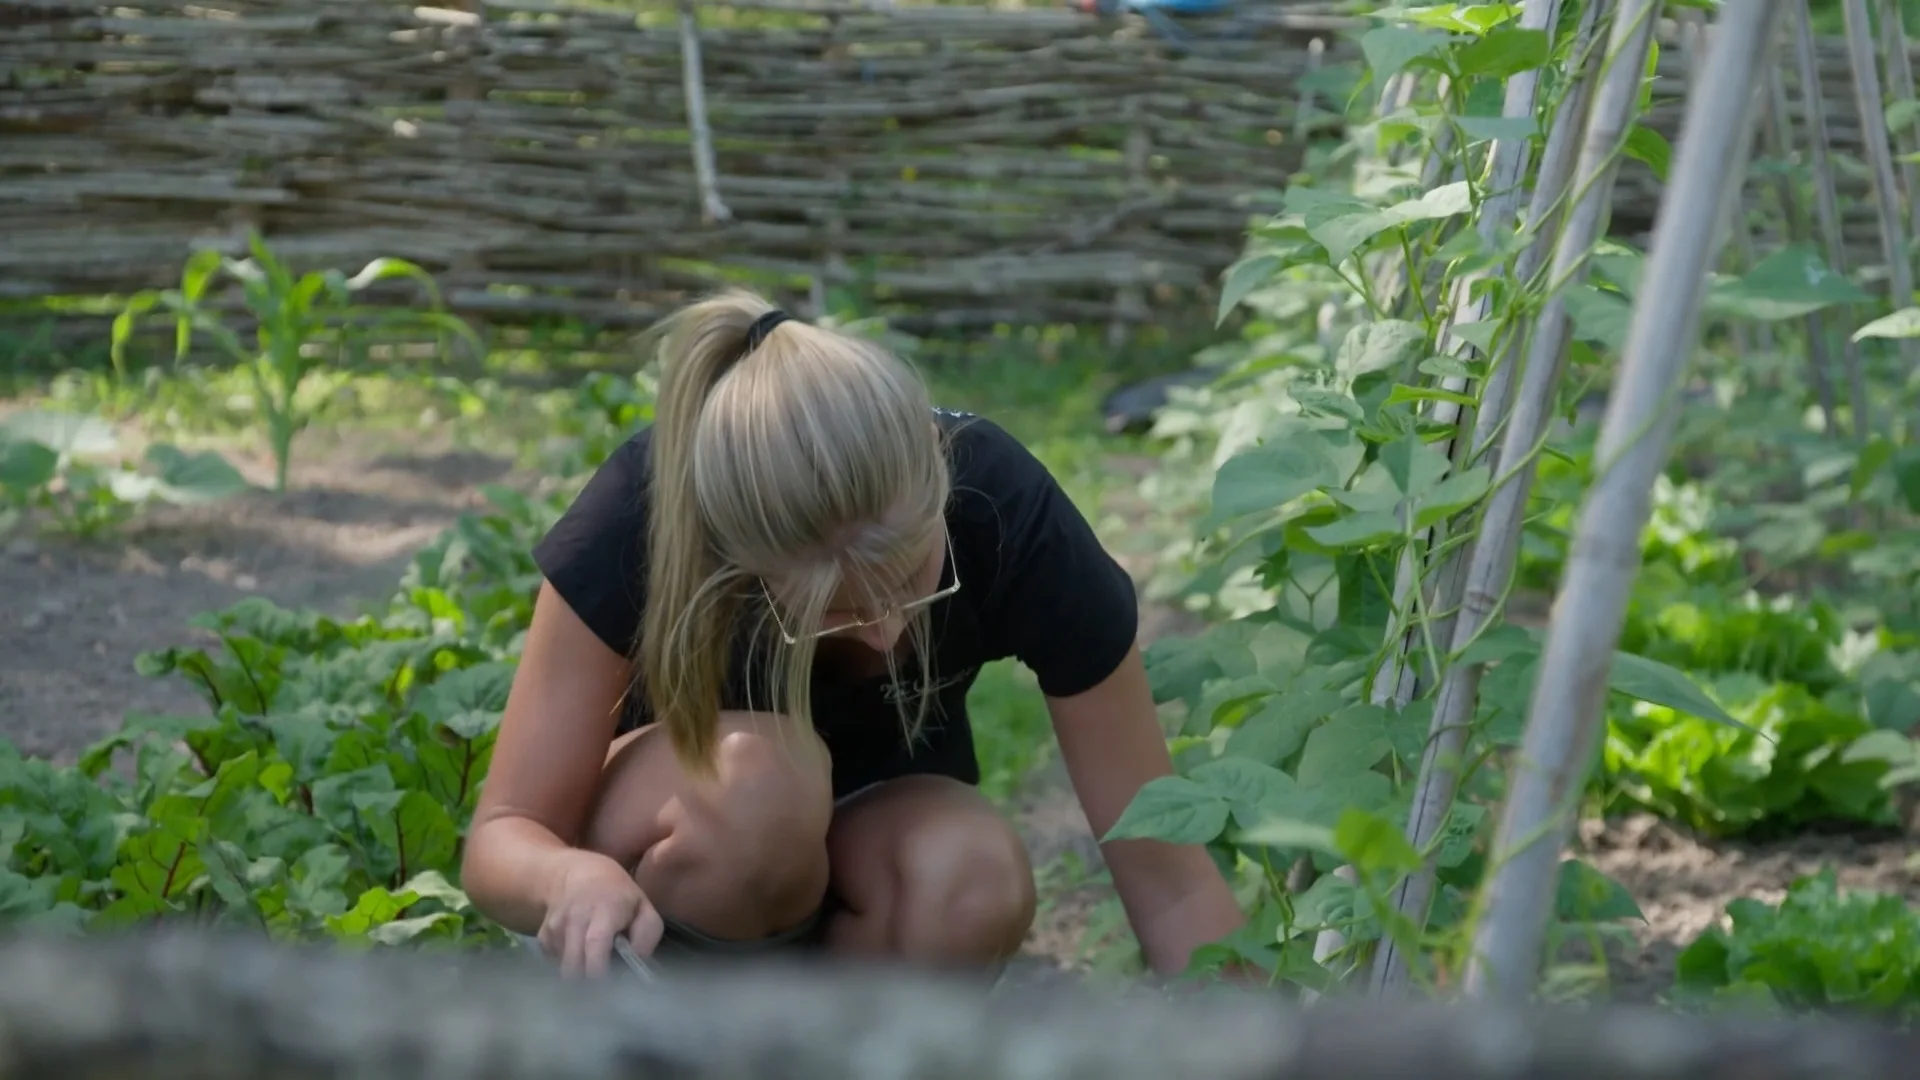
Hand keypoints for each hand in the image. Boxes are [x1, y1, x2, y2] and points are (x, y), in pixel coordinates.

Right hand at [537, 851, 665, 977]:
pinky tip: (579, 953)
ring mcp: (555, 928)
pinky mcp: (543, 937)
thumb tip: (635, 964)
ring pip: (564, 969)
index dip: (599, 970)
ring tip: (593, 963)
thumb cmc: (619, 897)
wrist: (580, 876)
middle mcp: (575, 918)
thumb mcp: (644, 909)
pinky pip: (555, 964)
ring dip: (579, 975)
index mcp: (605, 910)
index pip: (595, 943)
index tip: (609, 986)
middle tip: (603, 987)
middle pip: (574, 965)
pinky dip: (568, 966)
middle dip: (588, 985)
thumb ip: (646, 937)